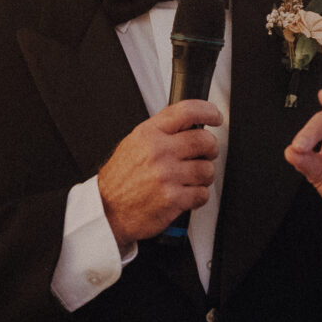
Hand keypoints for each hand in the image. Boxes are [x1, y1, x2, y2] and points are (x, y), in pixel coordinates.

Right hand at [98, 99, 223, 245]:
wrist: (107, 210)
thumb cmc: (119, 180)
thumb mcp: (133, 144)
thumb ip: (159, 132)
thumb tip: (187, 124)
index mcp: (148, 134)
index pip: (186, 111)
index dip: (208, 111)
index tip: (215, 116)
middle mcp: (159, 152)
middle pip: (204, 140)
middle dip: (210, 148)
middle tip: (206, 153)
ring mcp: (167, 176)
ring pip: (207, 169)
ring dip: (204, 176)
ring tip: (191, 179)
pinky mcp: (173, 199)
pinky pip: (202, 194)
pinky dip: (198, 196)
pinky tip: (186, 194)